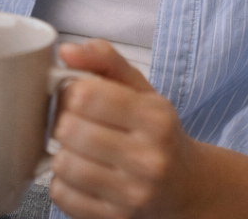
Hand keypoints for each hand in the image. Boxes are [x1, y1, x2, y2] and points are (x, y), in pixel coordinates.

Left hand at [49, 40, 207, 218]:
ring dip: (61, 151)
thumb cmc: (157, 131)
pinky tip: (78, 172)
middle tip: (72, 121)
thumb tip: (66, 51)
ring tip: (75, 147)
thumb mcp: (140, 87)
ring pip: (64, 164)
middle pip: (70, 129)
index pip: (86, 95)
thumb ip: (104, 58)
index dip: (71, 90)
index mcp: (155, 118)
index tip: (76, 94)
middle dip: (63, 120)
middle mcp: (148, 158)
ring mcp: (133, 194)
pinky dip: (61, 181)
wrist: (186, 187)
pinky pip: (63, 196)